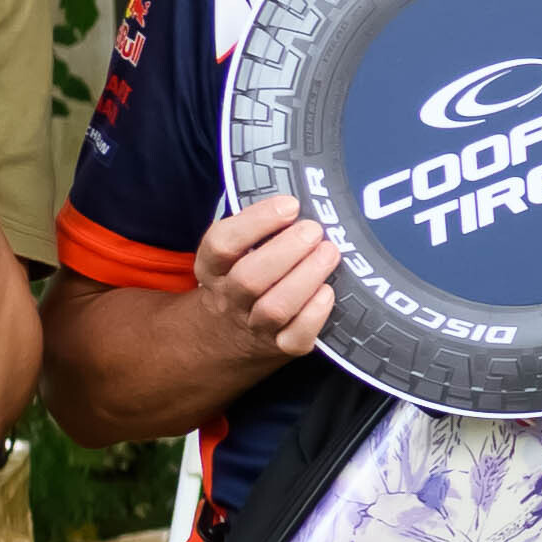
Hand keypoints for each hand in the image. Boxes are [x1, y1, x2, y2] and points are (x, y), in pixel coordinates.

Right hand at [196, 193, 339, 361]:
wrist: (228, 336)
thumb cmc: (243, 277)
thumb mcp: (233, 253)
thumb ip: (257, 228)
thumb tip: (302, 194)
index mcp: (213, 268)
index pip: (222, 244)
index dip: (255, 222)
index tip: (289, 205)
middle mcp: (229, 298)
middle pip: (249, 278)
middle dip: (286, 251)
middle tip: (314, 230)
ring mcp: (253, 326)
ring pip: (275, 308)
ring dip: (305, 278)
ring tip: (329, 253)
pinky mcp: (279, 348)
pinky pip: (295, 338)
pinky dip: (314, 315)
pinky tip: (328, 292)